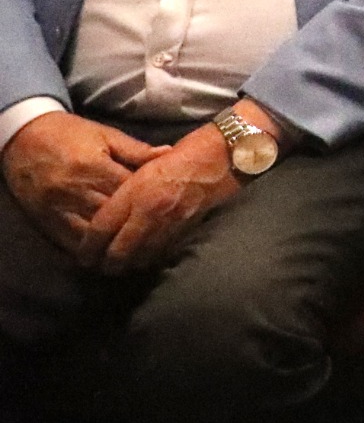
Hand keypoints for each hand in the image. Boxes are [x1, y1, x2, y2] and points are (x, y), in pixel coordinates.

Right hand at [1, 112, 165, 253]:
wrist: (23, 138)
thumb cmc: (69, 134)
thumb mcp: (104, 135)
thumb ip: (136, 150)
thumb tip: (168, 153)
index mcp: (95, 167)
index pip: (129, 192)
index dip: (149, 202)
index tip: (167, 208)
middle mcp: (77, 191)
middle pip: (114, 217)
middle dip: (135, 226)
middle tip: (158, 234)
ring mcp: (59, 208)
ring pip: (92, 235)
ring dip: (114, 244)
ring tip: (137, 252)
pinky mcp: (46, 220)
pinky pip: (70, 242)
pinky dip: (89, 250)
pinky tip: (106, 254)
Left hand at [78, 124, 237, 275]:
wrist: (222, 157)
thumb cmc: (183, 153)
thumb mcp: (146, 163)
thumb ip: (127, 187)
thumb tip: (106, 208)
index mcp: (135, 192)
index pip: (101, 228)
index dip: (88, 246)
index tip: (82, 255)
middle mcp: (149, 211)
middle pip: (118, 250)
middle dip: (105, 264)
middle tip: (96, 268)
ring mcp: (169, 223)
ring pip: (140, 256)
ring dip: (126, 266)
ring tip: (117, 269)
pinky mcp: (185, 229)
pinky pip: (161, 252)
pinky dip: (149, 259)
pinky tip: (143, 261)